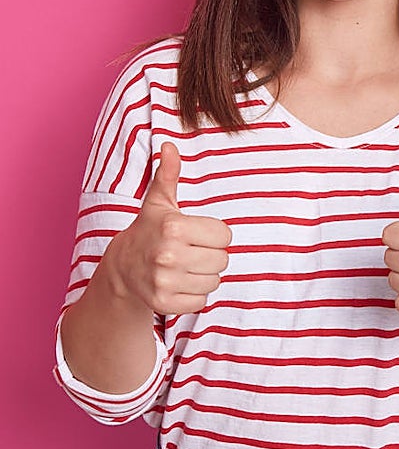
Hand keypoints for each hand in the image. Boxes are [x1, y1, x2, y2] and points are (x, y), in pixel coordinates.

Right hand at [107, 142, 231, 314]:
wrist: (122, 268)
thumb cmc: (150, 230)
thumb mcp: (159, 202)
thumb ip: (168, 174)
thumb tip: (169, 145)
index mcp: (174, 226)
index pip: (225, 235)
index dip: (214, 234)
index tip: (195, 234)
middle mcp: (168, 254)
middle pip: (223, 259)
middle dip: (211, 255)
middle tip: (190, 251)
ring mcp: (164, 280)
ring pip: (214, 280)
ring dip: (204, 275)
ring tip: (184, 266)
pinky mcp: (164, 303)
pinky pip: (202, 300)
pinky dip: (195, 294)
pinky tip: (179, 282)